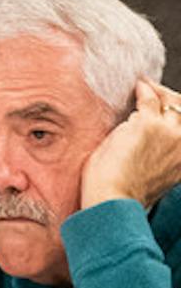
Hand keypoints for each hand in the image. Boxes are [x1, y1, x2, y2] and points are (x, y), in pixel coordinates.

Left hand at [80, 79, 180, 208]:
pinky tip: (136, 87)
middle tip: (152, 91)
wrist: (114, 201)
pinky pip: (147, 99)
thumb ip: (156, 155)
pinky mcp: (146, 124)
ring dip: (155, 92)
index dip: (176, 113)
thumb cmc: (122, 193)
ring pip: (168, 102)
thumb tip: (145, 139)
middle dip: (169, 98)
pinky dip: (142, 90)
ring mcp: (167, 132)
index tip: (165, 106)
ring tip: (142, 88)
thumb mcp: (149, 174)